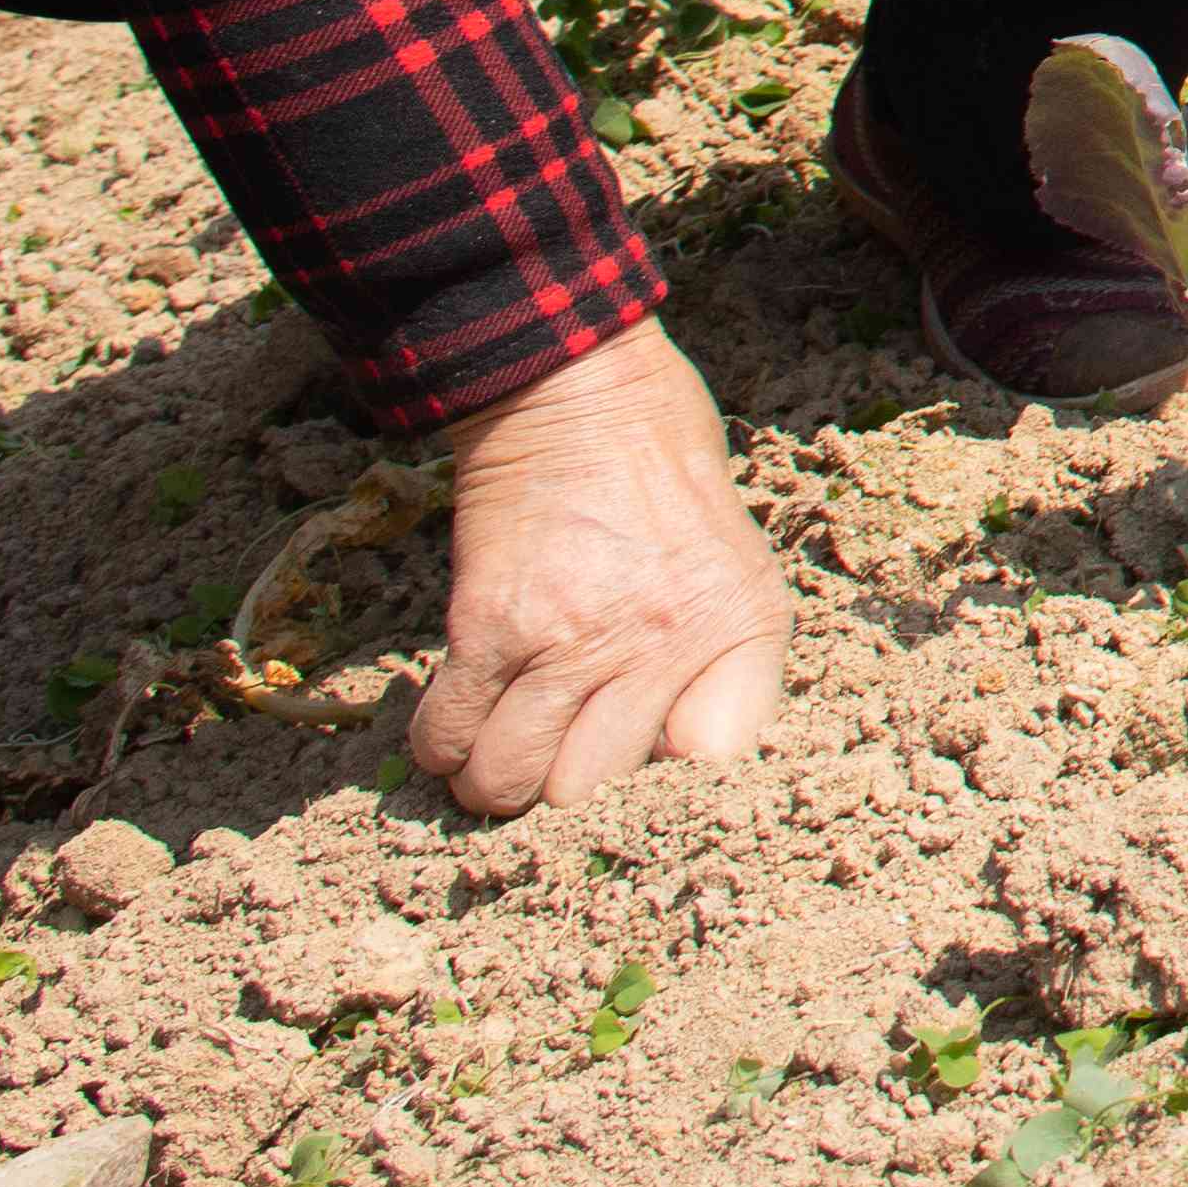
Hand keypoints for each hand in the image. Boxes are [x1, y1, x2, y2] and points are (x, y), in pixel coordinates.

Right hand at [404, 321, 786, 816]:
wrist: (577, 390)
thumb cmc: (667, 476)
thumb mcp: (741, 563)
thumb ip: (726, 665)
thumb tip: (675, 762)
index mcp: (735, 624)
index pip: (716, 764)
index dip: (678, 778)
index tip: (654, 759)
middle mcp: (658, 641)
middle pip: (591, 795)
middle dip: (571, 796)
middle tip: (562, 757)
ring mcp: (567, 637)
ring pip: (510, 784)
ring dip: (498, 783)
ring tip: (509, 750)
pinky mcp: (485, 625)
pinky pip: (448, 736)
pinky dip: (445, 748)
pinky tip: (467, 721)